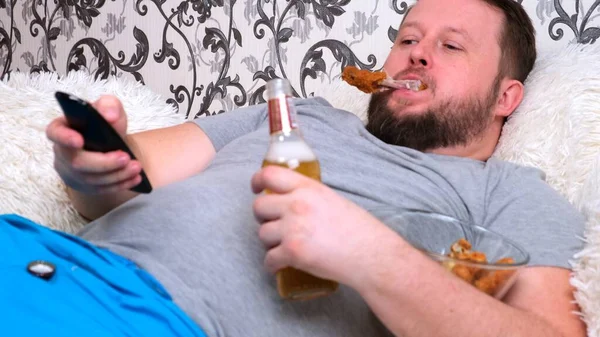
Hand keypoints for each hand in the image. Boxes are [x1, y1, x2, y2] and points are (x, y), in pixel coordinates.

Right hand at [47, 95, 142, 193]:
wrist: (112, 143)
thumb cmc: (106, 124)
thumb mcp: (110, 109)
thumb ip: (109, 106)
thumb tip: (110, 116)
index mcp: (64, 128)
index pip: (55, 132)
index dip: (64, 137)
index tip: (79, 141)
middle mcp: (63, 152)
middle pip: (76, 162)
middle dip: (103, 162)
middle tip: (126, 157)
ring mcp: (72, 172)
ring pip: (90, 179)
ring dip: (116, 175)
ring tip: (136, 167)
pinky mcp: (85, 186)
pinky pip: (101, 189)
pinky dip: (120, 184)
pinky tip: (135, 178)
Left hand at [251, 166, 397, 287]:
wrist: (371, 254)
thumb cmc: (357, 229)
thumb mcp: (332, 199)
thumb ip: (308, 196)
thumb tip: (287, 200)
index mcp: (308, 188)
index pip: (270, 174)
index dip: (257, 181)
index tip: (256, 189)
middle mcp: (297, 204)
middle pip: (259, 207)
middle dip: (262, 218)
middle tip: (273, 224)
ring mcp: (293, 228)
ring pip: (262, 234)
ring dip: (269, 243)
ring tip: (283, 247)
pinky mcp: (292, 252)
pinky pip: (268, 259)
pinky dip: (272, 264)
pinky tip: (280, 265)